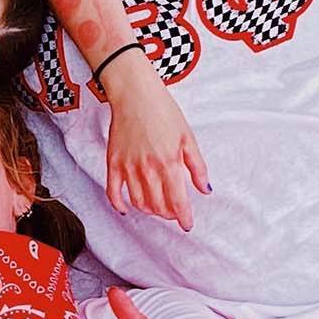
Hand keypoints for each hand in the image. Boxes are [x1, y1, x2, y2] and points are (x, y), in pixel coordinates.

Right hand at [102, 56, 209, 225]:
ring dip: (149, 210)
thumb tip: (205, 189)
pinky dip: (120, 205)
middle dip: (168, 214)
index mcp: (169, 163)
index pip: (178, 202)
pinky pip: (113, 192)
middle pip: (158, 206)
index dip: (184, 218)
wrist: (135, 94)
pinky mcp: (113, 163)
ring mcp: (128, 167)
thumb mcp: (187, 137)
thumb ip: (197, 167)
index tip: (187, 224)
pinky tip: (127, 208)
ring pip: (139, 203)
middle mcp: (148, 169)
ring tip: (156, 207)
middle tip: (173, 210)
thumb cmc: (163, 111)